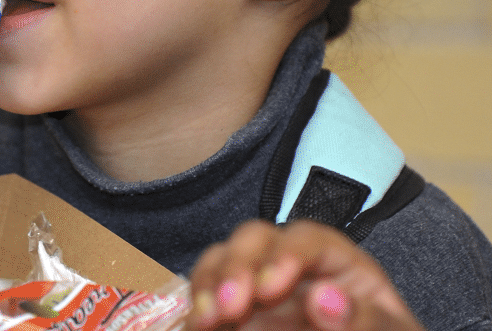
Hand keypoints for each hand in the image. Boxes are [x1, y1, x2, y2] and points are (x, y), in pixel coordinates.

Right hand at [188, 219, 422, 330]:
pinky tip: (194, 327)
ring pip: (222, 262)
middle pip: (256, 240)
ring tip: (204, 321)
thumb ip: (368, 321)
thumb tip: (325, 298)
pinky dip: (196, 310)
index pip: (309, 241)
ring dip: (208, 284)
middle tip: (230, 306)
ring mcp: (261, 294)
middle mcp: (294, 271)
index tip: (268, 289)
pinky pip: (206, 300)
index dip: (284, 255)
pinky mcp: (239, 317)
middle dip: (236, 265)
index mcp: (341, 269)